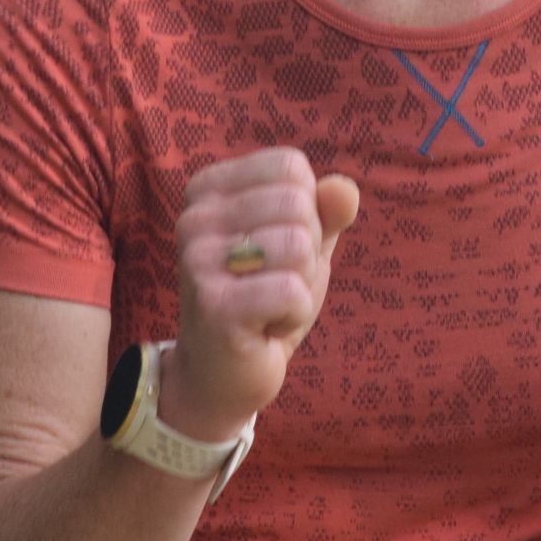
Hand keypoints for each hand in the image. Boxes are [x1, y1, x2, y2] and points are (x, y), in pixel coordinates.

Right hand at [164, 148, 360, 441]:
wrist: (223, 374)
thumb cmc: (264, 298)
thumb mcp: (303, 245)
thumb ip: (326, 210)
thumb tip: (345, 190)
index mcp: (209, 188)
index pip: (290, 167)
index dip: (307, 211)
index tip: (277, 249)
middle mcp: (195, 216)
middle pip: (298, 203)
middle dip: (307, 250)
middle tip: (274, 281)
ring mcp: (198, 260)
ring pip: (299, 245)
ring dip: (301, 285)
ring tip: (268, 304)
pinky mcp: (213, 305)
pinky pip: (292, 291)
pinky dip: (294, 315)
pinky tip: (265, 327)